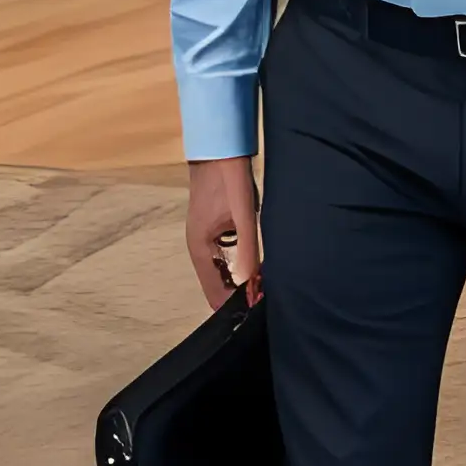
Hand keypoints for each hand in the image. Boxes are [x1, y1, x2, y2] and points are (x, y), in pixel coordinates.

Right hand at [184, 156, 261, 306]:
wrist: (220, 150)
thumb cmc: (228, 179)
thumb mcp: (243, 215)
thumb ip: (247, 249)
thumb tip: (251, 282)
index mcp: (200, 248)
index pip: (214, 292)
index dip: (233, 306)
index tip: (254, 316)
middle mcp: (200, 247)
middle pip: (218, 285)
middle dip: (239, 296)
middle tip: (265, 304)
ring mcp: (207, 238)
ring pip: (224, 271)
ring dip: (241, 282)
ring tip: (265, 290)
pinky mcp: (217, 229)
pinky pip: (228, 257)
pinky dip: (241, 266)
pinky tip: (260, 267)